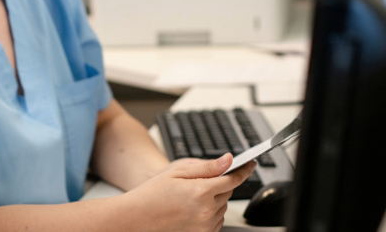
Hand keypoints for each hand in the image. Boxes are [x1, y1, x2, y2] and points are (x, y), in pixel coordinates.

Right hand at [118, 153, 255, 231]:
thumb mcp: (177, 172)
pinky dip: (210, 213)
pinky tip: (191, 209)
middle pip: (228, 192)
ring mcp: (205, 226)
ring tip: (190, 197)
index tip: (250, 164)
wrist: (135, 219)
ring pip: (223, 207)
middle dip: (219, 183)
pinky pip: (216, 221)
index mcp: (201, 191)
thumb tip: (228, 160)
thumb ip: (206, 167)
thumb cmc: (151, 195)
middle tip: (199, 181)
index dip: (243, 169)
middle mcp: (206, 211)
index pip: (232, 178)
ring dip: (214, 199)